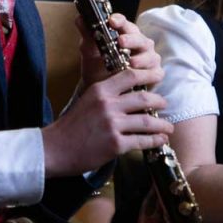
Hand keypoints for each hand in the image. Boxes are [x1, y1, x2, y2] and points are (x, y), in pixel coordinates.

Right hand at [42, 66, 170, 177]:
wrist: (54, 148)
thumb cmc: (71, 126)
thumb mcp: (87, 101)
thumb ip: (107, 96)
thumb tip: (130, 94)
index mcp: (100, 90)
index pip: (130, 75)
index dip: (148, 74)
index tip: (159, 75)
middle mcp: (108, 104)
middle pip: (144, 97)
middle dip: (160, 101)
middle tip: (165, 103)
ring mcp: (112, 124)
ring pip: (147, 121)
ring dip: (162, 125)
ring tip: (168, 127)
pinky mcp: (115, 144)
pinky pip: (142, 140)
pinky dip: (155, 141)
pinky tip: (160, 140)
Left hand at [77, 13, 161, 86]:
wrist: (100, 90)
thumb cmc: (97, 68)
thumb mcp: (89, 52)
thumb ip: (87, 35)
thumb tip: (79, 18)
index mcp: (125, 34)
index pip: (125, 24)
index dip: (120, 21)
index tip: (112, 21)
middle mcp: (140, 44)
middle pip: (139, 38)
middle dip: (131, 39)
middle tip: (121, 41)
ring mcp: (149, 58)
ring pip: (150, 54)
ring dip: (140, 58)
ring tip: (130, 62)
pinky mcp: (154, 74)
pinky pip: (156, 72)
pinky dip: (149, 74)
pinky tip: (141, 76)